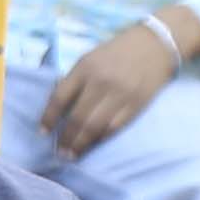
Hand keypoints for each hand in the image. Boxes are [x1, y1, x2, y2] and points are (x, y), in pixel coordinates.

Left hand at [40, 19, 186, 153]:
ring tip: (73, 155)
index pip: (60, 98)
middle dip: (66, 138)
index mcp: (85, 67)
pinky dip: (101, 139)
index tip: (43, 133)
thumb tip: (59, 108)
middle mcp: (101, 81)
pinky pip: (114, 128)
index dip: (49, 118)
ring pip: (95, 127)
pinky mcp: (136, 104)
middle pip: (77, 118)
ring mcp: (120, 94)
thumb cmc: (118, 51)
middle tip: (59, 152)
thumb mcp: (91, 58)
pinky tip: (93, 145)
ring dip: (81, 144)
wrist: (155, 44)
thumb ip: (75, 79)